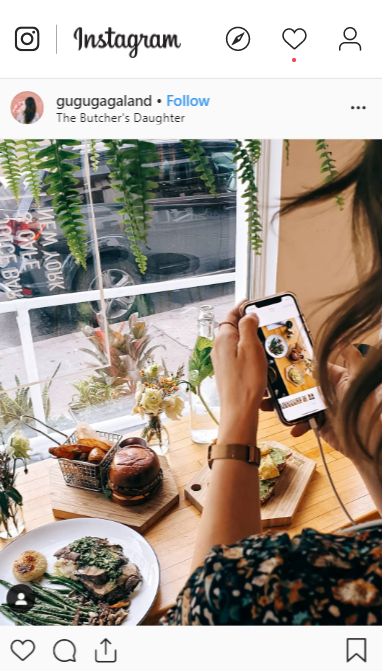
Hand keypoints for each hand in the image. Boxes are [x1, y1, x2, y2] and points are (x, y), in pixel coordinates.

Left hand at [212, 304, 266, 444]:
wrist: (239, 411)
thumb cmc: (246, 381)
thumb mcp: (251, 348)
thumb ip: (248, 326)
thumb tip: (248, 314)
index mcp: (223, 338)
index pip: (231, 314)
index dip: (242, 307)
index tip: (253, 302)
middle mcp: (219, 348)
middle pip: (234, 328)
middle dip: (248, 322)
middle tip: (264, 320)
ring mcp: (222, 361)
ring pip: (237, 342)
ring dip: (250, 338)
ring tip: (266, 339)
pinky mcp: (228, 372)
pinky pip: (238, 356)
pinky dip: (249, 353)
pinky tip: (261, 359)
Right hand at [261, 345, 372, 462]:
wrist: (369, 438)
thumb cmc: (366, 405)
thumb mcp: (358, 376)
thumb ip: (350, 356)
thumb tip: (341, 336)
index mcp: (333, 377)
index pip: (310, 367)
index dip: (293, 364)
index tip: (276, 361)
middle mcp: (325, 392)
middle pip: (298, 386)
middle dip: (280, 386)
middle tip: (264, 385)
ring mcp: (321, 409)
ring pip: (296, 405)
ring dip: (280, 406)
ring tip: (266, 405)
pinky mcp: (319, 426)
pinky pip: (303, 424)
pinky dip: (296, 426)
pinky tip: (292, 427)